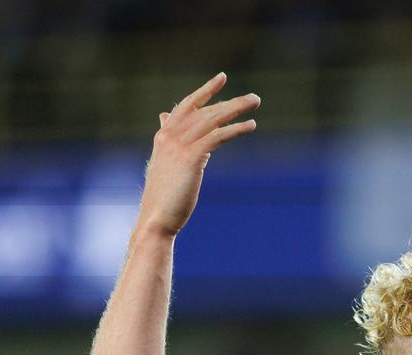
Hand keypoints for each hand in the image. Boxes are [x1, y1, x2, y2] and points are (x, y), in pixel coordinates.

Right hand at [138, 73, 260, 238]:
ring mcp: (179, 146)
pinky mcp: (190, 158)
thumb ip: (168, 141)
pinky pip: (216, 136)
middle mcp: (169, 136)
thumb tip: (165, 118)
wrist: (156, 219)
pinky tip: (250, 126)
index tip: (221, 78)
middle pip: (204, 110)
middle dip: (229, 101)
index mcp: (163, 137)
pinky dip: (234, 128)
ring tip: (256, 103)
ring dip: (236, 109)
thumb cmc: (163, 198)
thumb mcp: (164, 165)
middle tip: (254, 98)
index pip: (186, 106)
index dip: (204, 91)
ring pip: (212, 119)